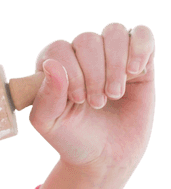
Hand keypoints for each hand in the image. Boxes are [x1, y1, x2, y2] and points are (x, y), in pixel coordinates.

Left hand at [29, 23, 155, 185]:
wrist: (106, 156)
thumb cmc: (72, 138)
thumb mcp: (49, 123)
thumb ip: (46, 96)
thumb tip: (51, 64)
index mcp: (53, 66)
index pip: (59, 49)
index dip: (70, 72)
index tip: (77, 99)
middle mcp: (80, 56)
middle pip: (87, 40)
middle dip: (94, 74)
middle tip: (97, 104)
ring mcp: (110, 55)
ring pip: (115, 32)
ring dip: (116, 64)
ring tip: (114, 94)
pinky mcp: (139, 60)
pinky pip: (142, 34)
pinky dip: (141, 47)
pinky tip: (135, 72)